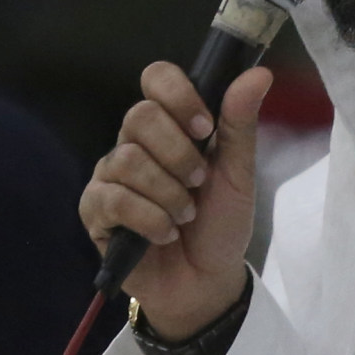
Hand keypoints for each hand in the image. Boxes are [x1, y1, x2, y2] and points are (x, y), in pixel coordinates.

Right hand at [82, 62, 273, 342]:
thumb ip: (240, 123)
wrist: (207, 281)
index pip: (156, 78)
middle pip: (139, 116)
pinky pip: (114, 200)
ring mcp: (110, 176)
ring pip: (127, 160)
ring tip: (185, 216)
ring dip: (168, 193)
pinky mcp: (95, 211)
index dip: (178, 96)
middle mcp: (133, 143)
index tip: (205, 128)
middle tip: (199, 182)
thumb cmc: (219, 224)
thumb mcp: (238, 173)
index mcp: (169, 125)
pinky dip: (150, 220)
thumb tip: (259, 74)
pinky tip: (165, 234)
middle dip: (179, 154)